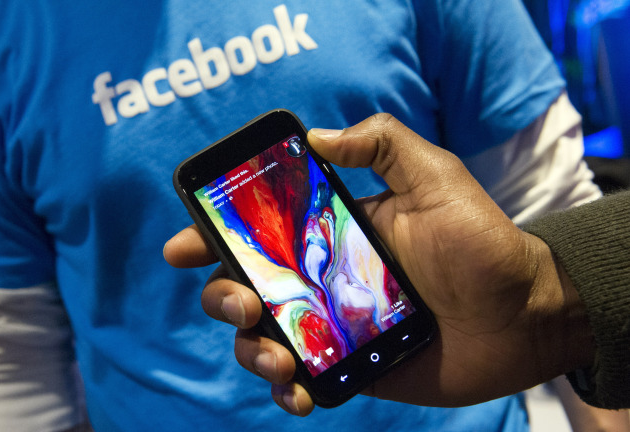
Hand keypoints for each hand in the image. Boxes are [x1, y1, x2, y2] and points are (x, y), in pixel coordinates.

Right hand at [164, 114, 593, 415]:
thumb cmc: (482, 243)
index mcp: (329, 233)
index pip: (258, 232)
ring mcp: (332, 326)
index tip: (183, 246)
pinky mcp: (349, 367)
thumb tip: (317, 137)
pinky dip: (285, 390)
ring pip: (261, 339)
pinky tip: (295, 391)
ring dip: (249, 349)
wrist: (522, 314)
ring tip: (276, 356)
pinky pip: (300, 382)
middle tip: (243, 300)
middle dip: (222, 296)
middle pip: (243, 288)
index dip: (212, 236)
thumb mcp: (435, 178)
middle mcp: (321, 278)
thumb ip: (382, 144)